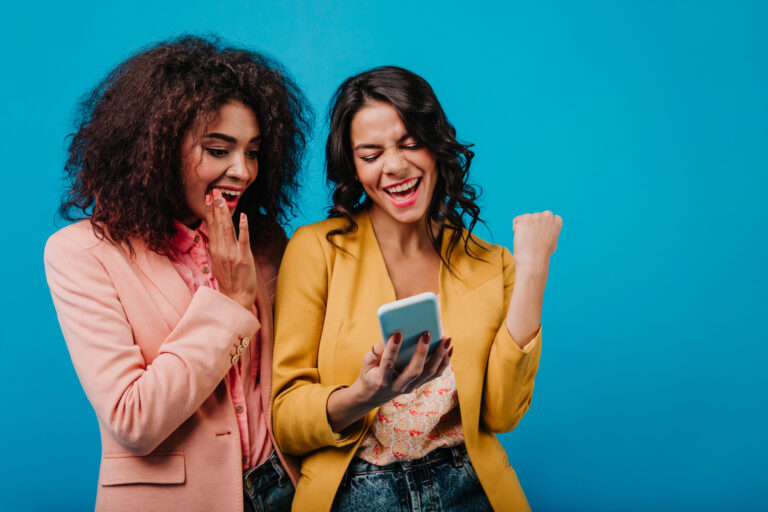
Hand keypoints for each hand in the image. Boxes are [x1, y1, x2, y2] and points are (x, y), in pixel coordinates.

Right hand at [205, 189, 257, 309]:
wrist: (235, 297)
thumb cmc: (229, 280)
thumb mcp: (219, 261)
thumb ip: (218, 246)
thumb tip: (216, 232)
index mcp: (215, 250)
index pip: (211, 226)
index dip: (211, 211)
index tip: (209, 198)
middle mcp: (221, 250)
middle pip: (218, 225)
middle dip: (216, 207)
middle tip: (214, 191)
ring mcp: (232, 254)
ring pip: (227, 229)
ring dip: (225, 213)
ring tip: (223, 199)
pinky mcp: (243, 258)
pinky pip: (243, 240)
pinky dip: (243, 228)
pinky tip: (242, 216)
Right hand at [355, 332, 451, 407]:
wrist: (373, 395)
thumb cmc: (371, 372)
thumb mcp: (367, 362)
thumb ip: (376, 351)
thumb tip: (391, 339)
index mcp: (382, 379)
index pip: (388, 363)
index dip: (392, 349)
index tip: (398, 333)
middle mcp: (398, 385)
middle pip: (414, 371)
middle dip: (422, 351)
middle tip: (426, 333)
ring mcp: (410, 387)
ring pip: (429, 373)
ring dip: (439, 355)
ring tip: (446, 339)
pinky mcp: (419, 385)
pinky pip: (435, 374)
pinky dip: (444, 361)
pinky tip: (449, 348)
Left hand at [512, 211, 561, 270]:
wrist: (533, 259)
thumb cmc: (543, 253)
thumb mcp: (552, 241)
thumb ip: (550, 231)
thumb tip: (546, 227)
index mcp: (557, 220)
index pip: (548, 217)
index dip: (542, 226)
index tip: (540, 235)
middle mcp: (548, 216)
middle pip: (537, 216)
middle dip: (533, 224)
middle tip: (532, 238)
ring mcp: (536, 216)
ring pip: (526, 218)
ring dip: (524, 226)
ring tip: (526, 239)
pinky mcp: (525, 218)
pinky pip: (517, 220)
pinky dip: (516, 227)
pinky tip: (520, 237)